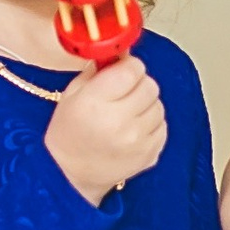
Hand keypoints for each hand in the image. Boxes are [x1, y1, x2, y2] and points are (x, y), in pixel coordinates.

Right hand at [44, 56, 166, 203]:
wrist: (69, 175)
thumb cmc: (67, 132)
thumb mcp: (71, 95)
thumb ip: (98, 71)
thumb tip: (122, 53)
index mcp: (95, 102)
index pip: (132, 69)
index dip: (128, 66)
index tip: (122, 70)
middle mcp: (119, 121)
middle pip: (150, 85)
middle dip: (138, 84)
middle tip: (123, 92)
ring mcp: (138, 140)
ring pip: (159, 105)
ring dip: (145, 104)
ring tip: (126, 113)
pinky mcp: (150, 154)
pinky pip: (163, 126)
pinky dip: (150, 124)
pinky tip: (132, 129)